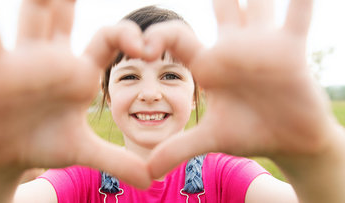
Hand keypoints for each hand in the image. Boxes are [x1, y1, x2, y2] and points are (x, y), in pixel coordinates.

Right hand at [0, 0, 150, 187]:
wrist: (8, 155)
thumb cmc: (44, 146)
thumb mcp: (84, 151)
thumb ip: (117, 160)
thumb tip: (150, 181)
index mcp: (79, 72)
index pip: (108, 40)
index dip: (128, 36)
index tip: (147, 46)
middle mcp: (54, 59)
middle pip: (68, 16)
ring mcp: (25, 61)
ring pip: (32, 17)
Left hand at [145, 0, 338, 177]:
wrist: (289, 141)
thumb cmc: (250, 135)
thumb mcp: (212, 140)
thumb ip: (179, 150)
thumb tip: (148, 172)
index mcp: (210, 65)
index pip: (176, 39)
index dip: (157, 38)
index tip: (142, 47)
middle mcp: (234, 48)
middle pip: (219, 8)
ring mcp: (262, 45)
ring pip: (257, 4)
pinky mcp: (290, 50)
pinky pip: (298, 16)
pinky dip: (301, 0)